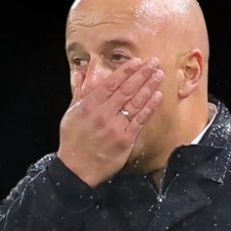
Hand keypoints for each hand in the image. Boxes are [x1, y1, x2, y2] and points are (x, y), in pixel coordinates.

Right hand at [57, 56, 164, 186]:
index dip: (125, 71)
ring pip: (136, 103)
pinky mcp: (125, 140)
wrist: (77, 169)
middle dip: (142, 74)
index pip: (111, 83)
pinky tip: (157, 96)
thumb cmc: (73, 141)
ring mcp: (116, 127)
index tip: (136, 61)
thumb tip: (81, 74)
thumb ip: (79, 92)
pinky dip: (150, 107)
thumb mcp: (71, 114)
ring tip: (159, 75)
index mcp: (90, 105)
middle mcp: (104, 114)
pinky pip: (140, 120)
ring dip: (149, 87)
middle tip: (154, 63)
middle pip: (127, 90)